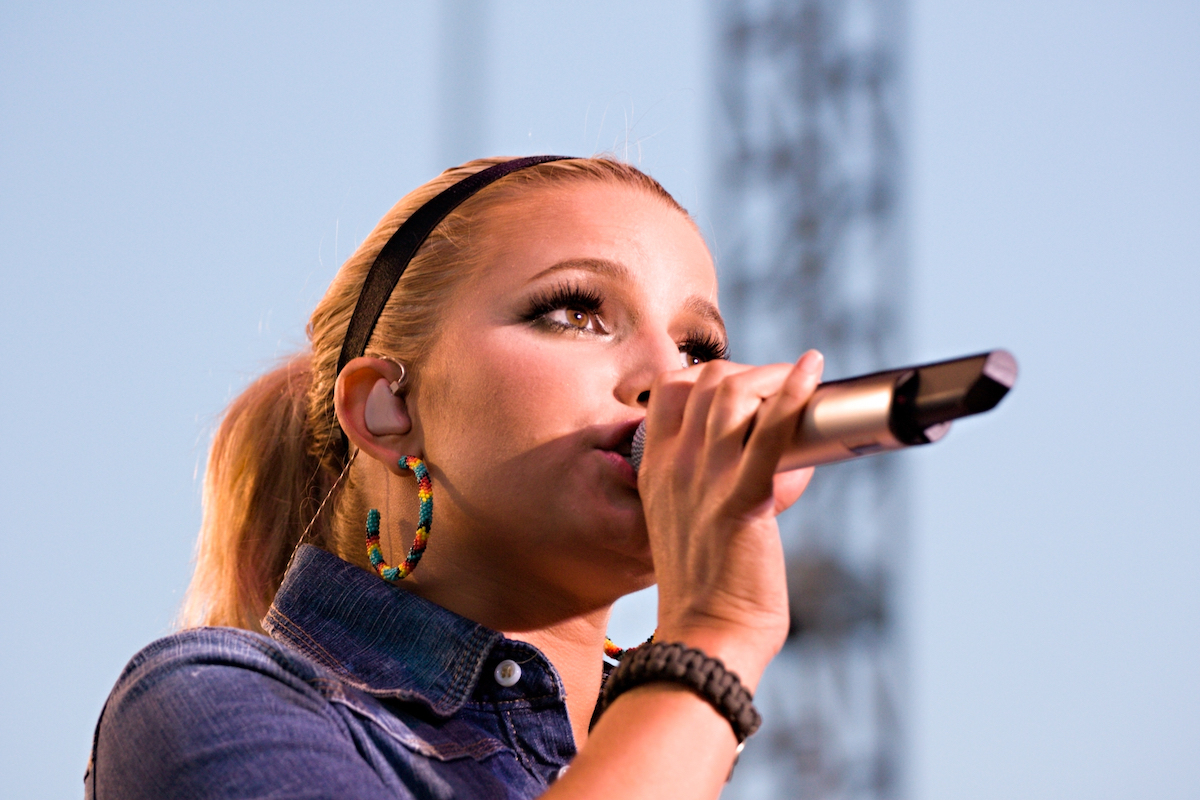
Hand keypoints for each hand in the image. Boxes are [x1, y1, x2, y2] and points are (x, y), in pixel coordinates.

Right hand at [638, 350, 823, 688]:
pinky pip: (769, 433)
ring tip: (803, 382)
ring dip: (774, 377)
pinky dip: (794, 395)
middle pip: (706, 381)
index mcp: (655, 470)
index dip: (710, 375)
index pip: (670, 391)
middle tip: (782, 386)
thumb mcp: (685, 522)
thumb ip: (708, 484)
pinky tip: (812, 373)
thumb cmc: (708, 587)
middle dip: (749, 371)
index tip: (744, 386)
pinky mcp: (742, 501)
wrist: (705, 636)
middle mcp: (674, 467)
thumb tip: (770, 457)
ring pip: (733, 394)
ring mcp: (704, 481)